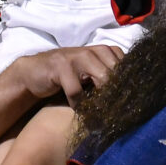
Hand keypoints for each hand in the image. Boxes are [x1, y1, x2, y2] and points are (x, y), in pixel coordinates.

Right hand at [8, 46, 123, 107]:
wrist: (35, 72)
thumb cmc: (66, 76)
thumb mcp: (89, 73)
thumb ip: (106, 78)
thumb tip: (130, 98)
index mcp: (103, 51)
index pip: (126, 66)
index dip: (127, 86)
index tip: (127, 104)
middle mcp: (93, 50)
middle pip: (117, 74)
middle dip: (116, 96)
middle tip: (113, 113)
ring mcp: (77, 56)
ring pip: (102, 79)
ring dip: (100, 101)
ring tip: (98, 114)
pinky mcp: (61, 66)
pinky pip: (76, 90)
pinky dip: (77, 104)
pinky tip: (75, 108)